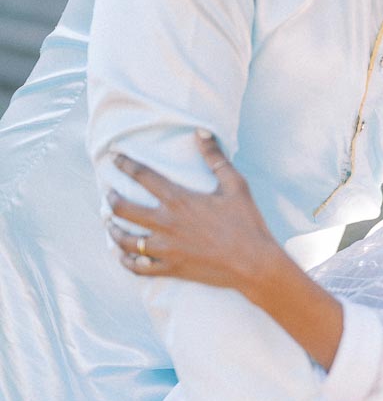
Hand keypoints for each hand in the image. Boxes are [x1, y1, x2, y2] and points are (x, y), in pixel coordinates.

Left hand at [107, 132, 276, 293]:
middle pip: (123, 208)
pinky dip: (126, 260)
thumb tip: (201, 132)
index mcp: (180, 200)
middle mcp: (167, 223)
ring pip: (125, 240)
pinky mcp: (171, 268)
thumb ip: (216, 158)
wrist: (254, 264)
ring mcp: (166, 249)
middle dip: (112, 198)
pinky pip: (138, 267)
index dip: (125, 164)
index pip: (143, 176)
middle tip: (110, 193)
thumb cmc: (247, 224)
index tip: (115, 157)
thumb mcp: (236, 186)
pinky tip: (124, 255)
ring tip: (110, 224)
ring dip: (113, 230)